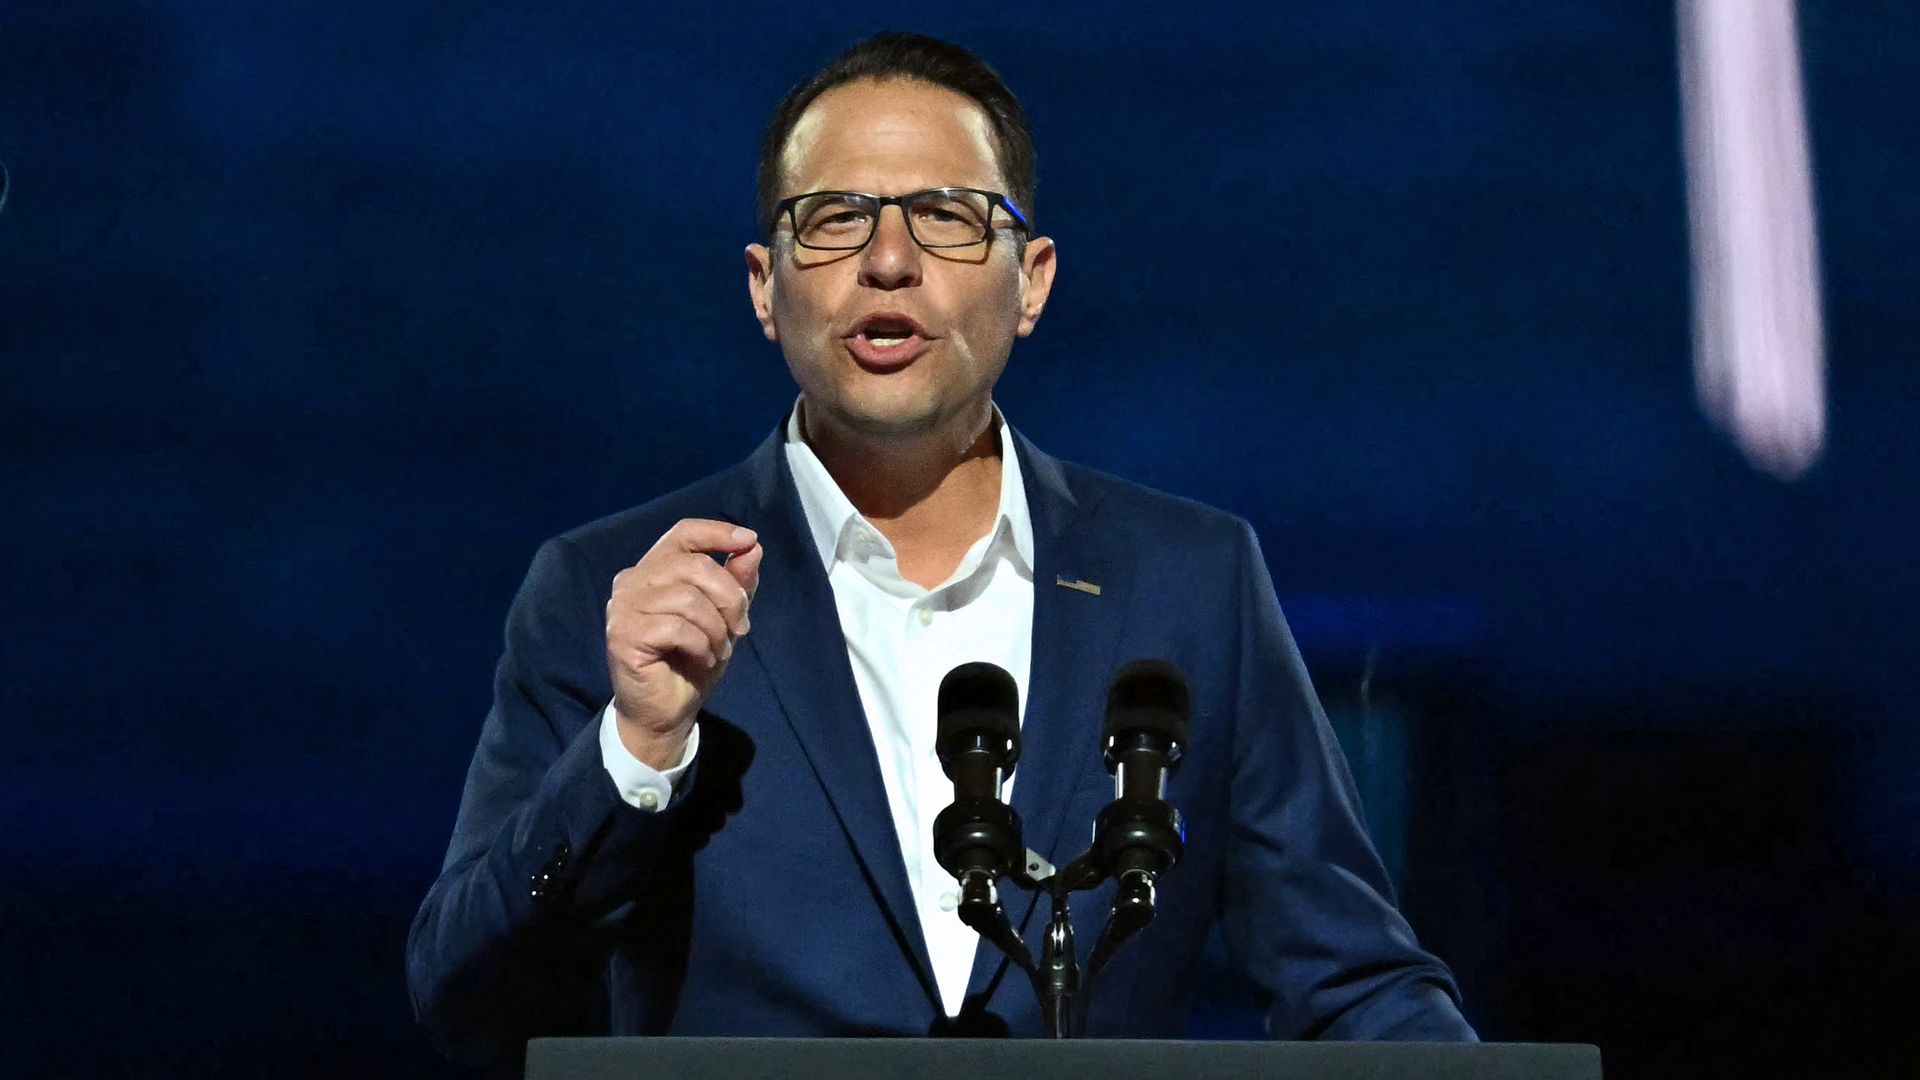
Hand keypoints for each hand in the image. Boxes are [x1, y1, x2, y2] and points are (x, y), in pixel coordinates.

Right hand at [604, 519, 761, 769]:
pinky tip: (702, 659)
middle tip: (740, 629)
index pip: (683, 533)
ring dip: (716, 629)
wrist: (666, 712)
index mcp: (655, 570)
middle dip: (729, 598)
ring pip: (688, 598)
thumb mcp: (724, 619)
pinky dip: (701, 645)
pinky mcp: (623, 635)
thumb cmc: (692, 661)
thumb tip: (753, 547)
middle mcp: (632, 581)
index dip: (716, 532)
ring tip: (717, 650)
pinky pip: (677, 627)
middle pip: (694, 566)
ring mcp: (623, 607)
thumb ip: (737, 583)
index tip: (748, 541)